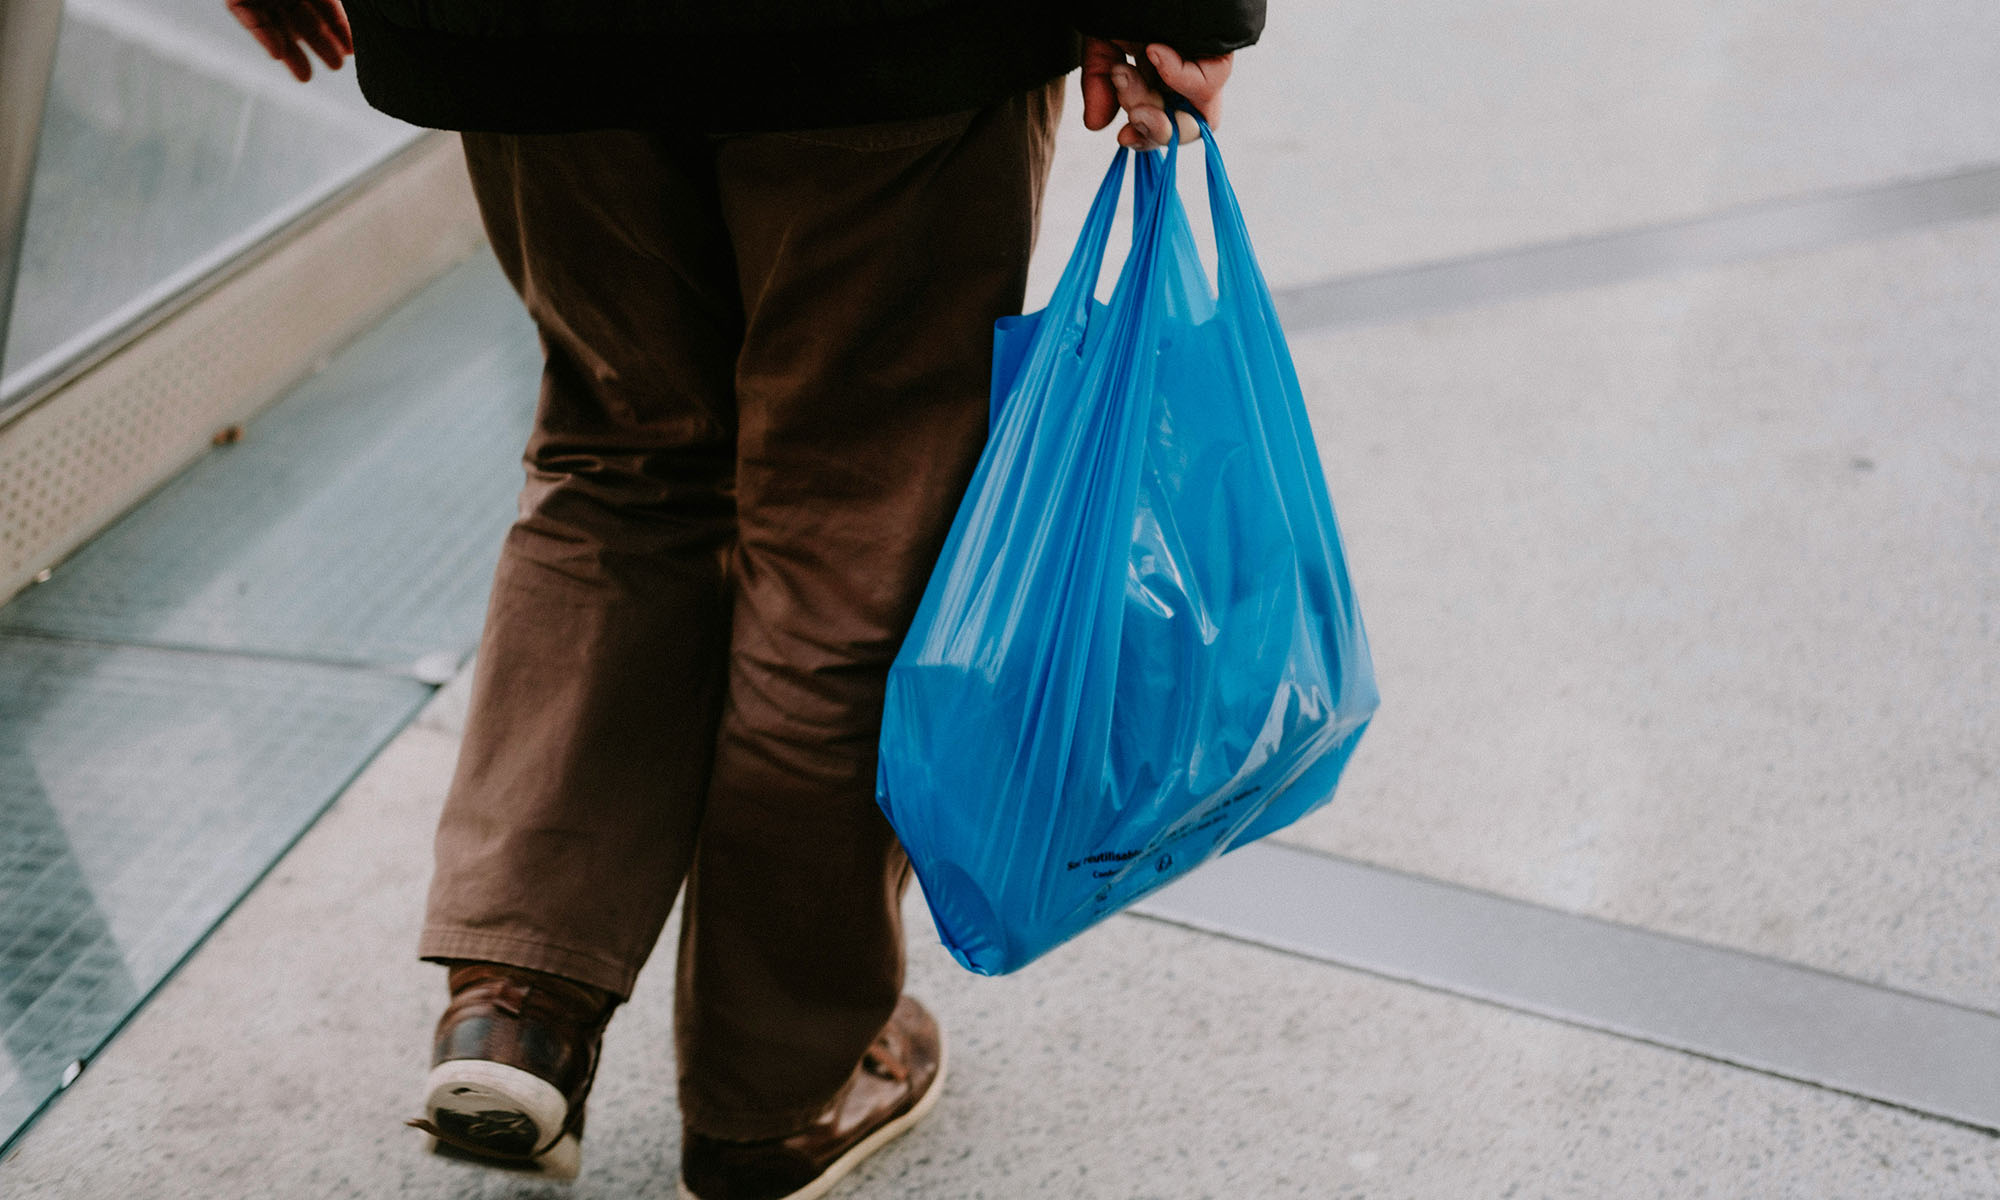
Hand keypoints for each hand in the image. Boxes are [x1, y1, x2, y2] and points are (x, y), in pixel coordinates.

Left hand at [226, 0, 351, 81]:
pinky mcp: (236, 0)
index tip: (351, 50)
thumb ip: (329, 0)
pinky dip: (265, 38)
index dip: (340, 28)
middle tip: (335, 66)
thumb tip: (358, 21)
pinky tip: (280, 55)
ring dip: (292, 53)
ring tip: (306, 77)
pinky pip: (252, 22)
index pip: (327, 7)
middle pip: (304, 21)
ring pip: (279, 28)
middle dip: (320, 45)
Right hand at [1080, 37, 1233, 147]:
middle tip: (1127, 99)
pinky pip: (1207, 84)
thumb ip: (1098, 83)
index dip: (1144, 138)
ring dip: (1159, 110)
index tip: (1122, 137)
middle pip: (1179, 129)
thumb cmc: (1126, 1)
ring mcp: (1204, 64)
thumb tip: (1095, 126)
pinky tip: (1154, 51)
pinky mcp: (1219, 50)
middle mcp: (1184, 77)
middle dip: (1149, 126)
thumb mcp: (1102, 41)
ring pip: (1199, 118)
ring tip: (1128, 75)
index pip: (1162, 126)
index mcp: (1159, 78)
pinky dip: (1176, 75)